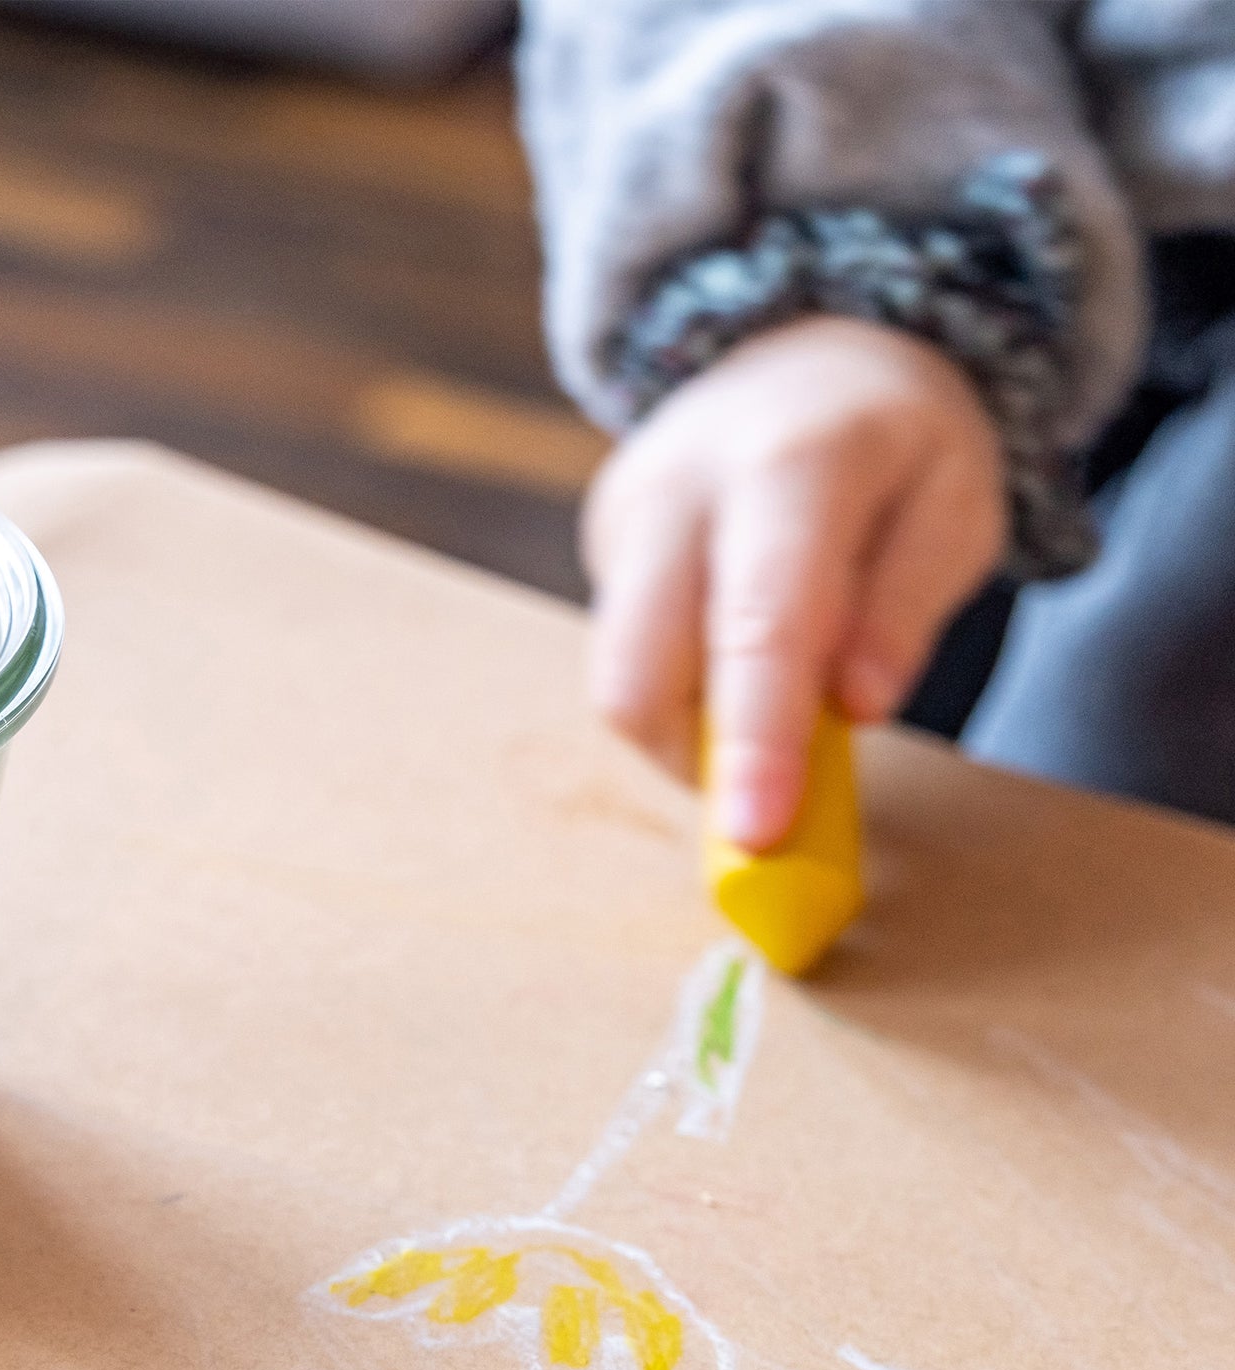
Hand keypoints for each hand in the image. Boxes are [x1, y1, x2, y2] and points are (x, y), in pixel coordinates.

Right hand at [581, 315, 1006, 849]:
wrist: (809, 345)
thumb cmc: (898, 443)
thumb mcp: (957, 506)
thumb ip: (908, 606)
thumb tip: (856, 706)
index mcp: (789, 468)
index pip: (758, 627)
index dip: (754, 741)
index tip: (756, 834)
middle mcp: (680, 487)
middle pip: (639, 671)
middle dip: (696, 765)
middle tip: (771, 803)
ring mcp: (624, 514)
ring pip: (620, 681)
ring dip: (692, 735)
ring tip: (773, 704)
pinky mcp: (600, 542)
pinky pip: (626, 657)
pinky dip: (683, 692)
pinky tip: (738, 647)